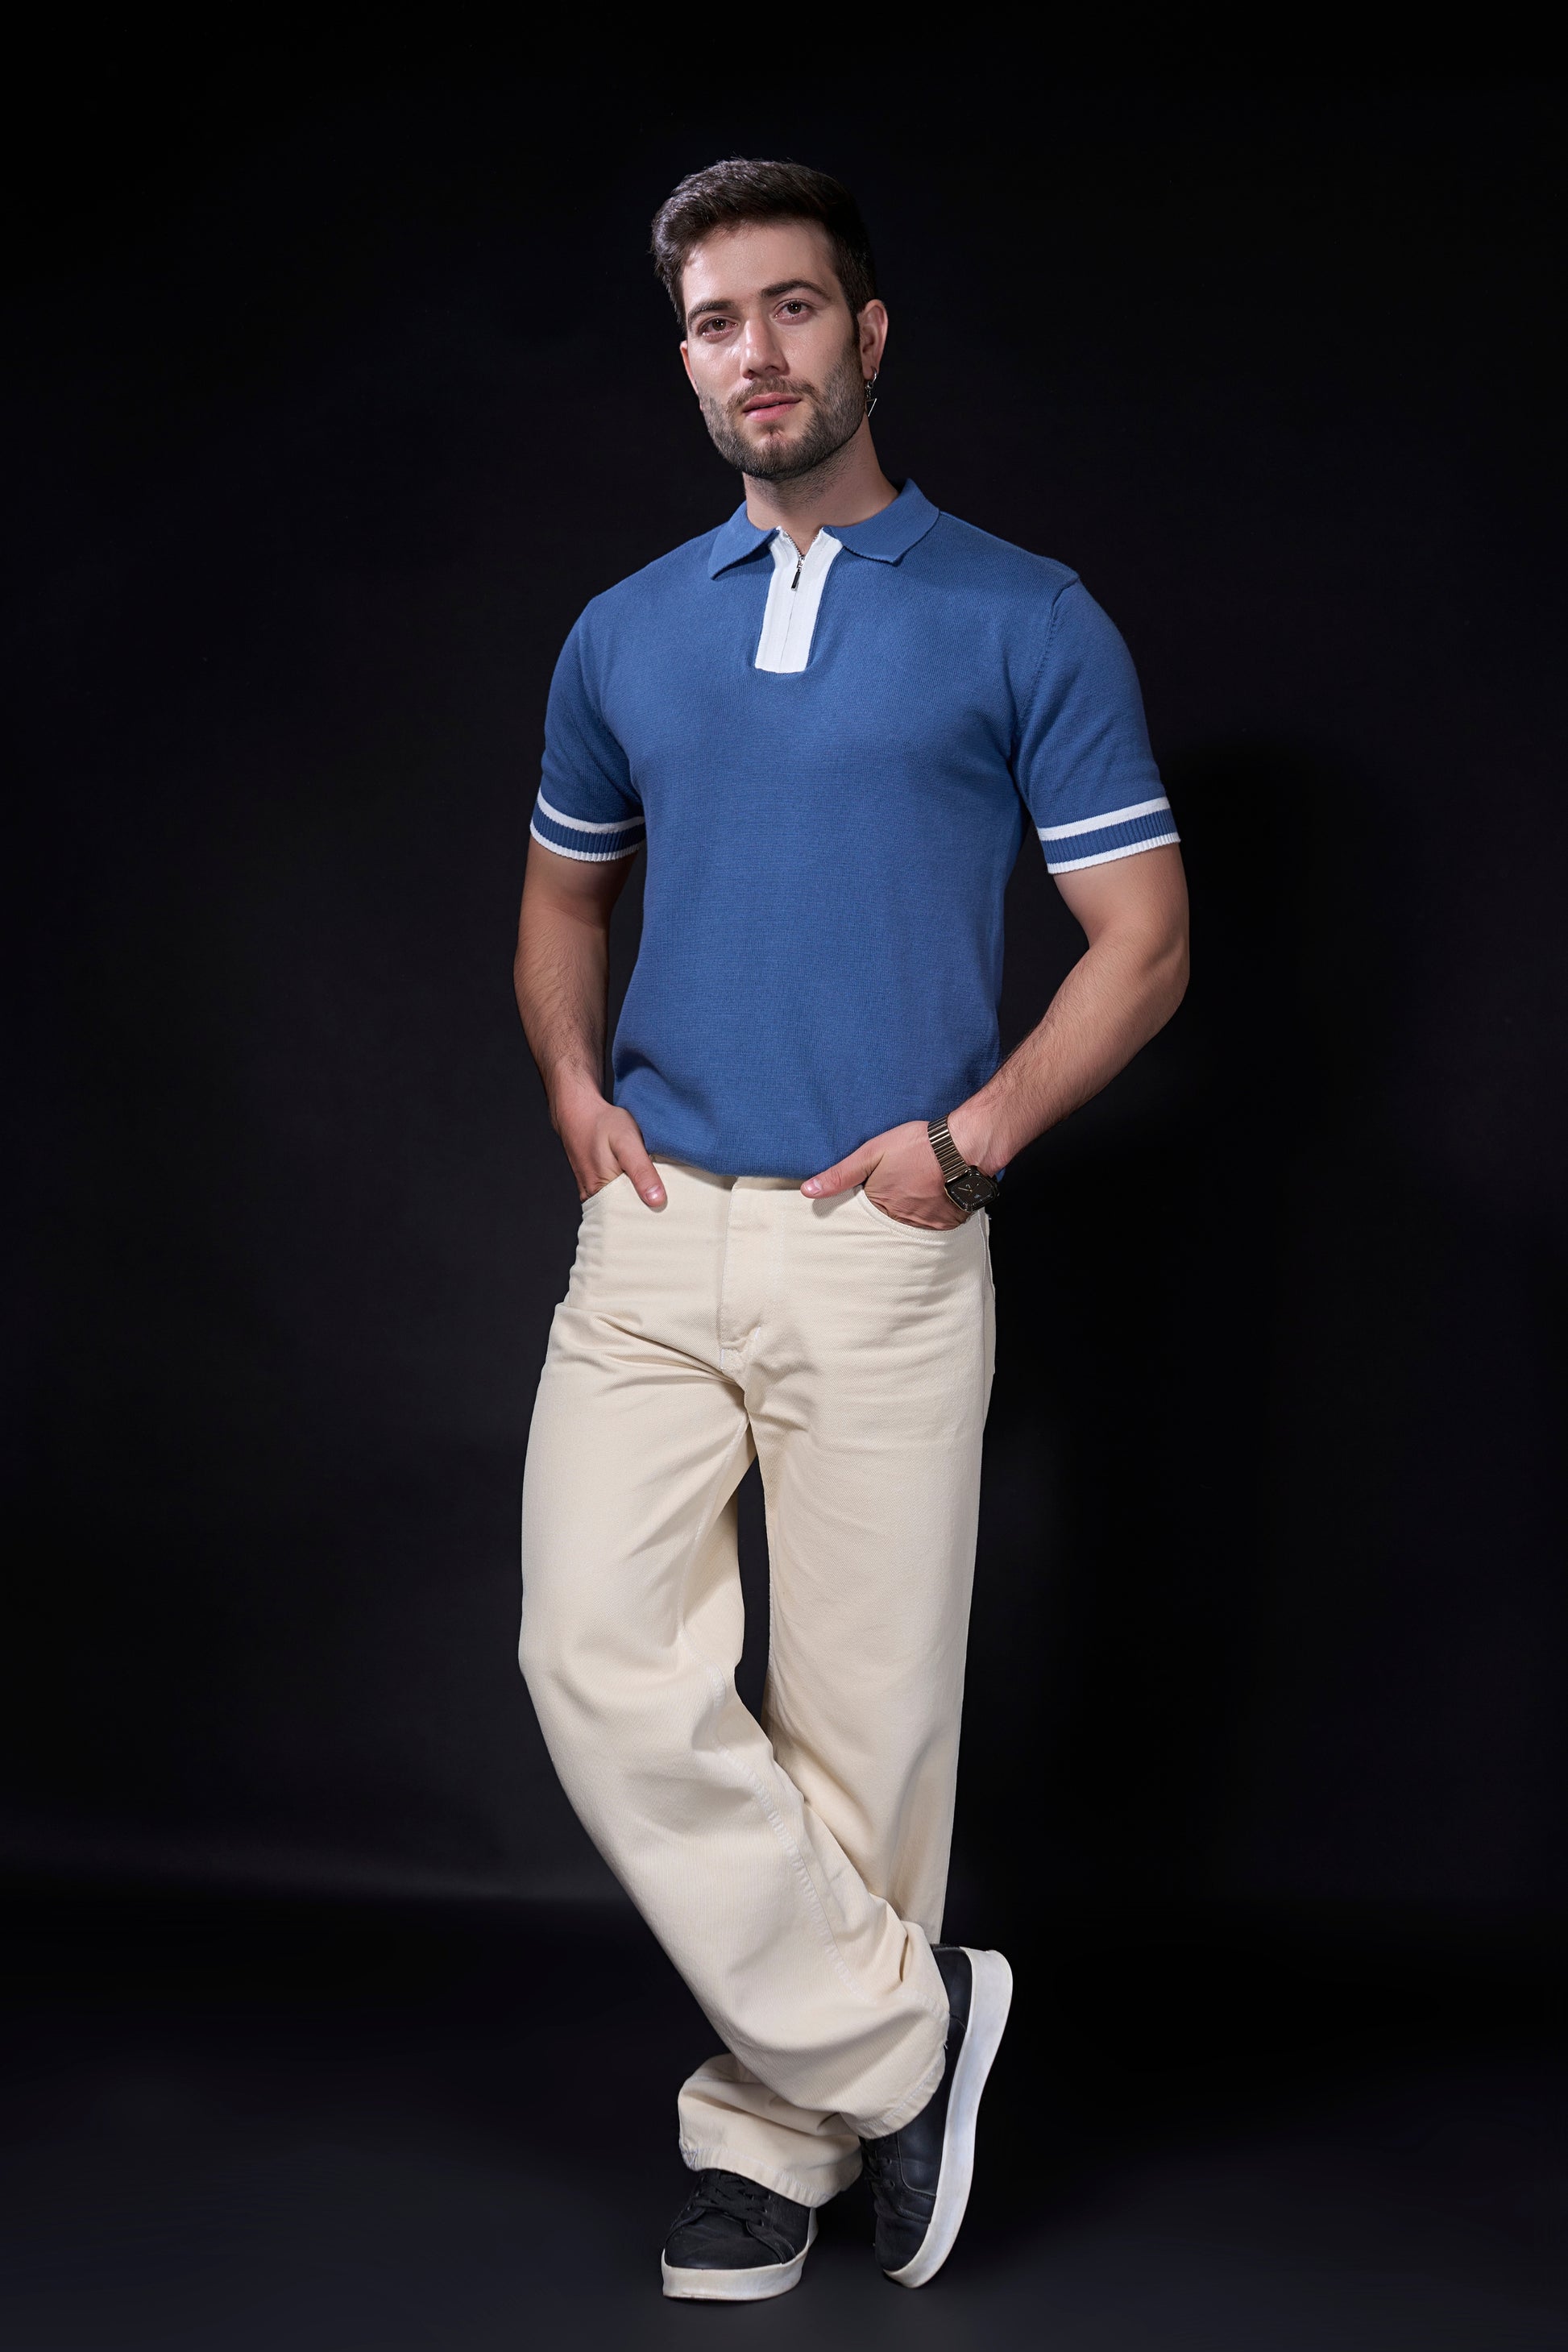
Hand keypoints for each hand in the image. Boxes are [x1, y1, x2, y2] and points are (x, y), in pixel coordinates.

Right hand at [552, 1077, 665, 1207]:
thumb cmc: (603, 1124)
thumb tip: (657, 1201)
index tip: (670, 1215)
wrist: (578, 1111)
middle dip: (646, 1213)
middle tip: (669, 1209)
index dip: (651, 1216)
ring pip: (620, 1206)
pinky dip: (628, 1194)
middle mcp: (594, 1197)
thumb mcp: (627, 1142)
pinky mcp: (594, 1185)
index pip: (631, 1216)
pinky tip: (641, 1186)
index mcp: (602, 1192)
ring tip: (657, 1197)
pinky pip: (613, 1197)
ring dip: (637, 1202)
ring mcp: (592, 1193)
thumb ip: (642, 1171)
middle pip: (625, 1214)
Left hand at [801, 1118, 965, 1229]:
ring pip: (912, 1222)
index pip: (864, 1212)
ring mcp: (926, 1223)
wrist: (962, 1146)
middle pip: (888, 1219)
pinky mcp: (948, 1222)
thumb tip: (808, 1191)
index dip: (868, 1198)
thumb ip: (840, 1174)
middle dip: (891, 1207)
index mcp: (879, 1205)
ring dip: (912, 1210)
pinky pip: (935, 1225)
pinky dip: (933, 1213)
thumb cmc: (917, 1145)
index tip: (876, 1188)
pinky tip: (935, 1196)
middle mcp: (901, 1220)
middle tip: (902, 1187)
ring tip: (918, 1189)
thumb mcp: (871, 1152)